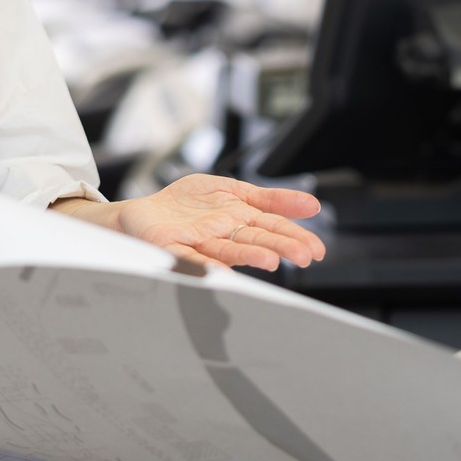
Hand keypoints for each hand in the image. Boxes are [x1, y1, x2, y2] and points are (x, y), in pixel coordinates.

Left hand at [101, 175, 326, 271]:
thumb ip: (271, 198)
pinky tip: (219, 270)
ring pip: (227, 251)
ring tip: (271, 261)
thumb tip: (311, 204)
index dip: (296, 238)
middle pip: (255, 241)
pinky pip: (189, 257)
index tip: (316, 250)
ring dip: (249, 257)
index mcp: (239, 222)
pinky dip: (203, 264)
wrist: (145, 211)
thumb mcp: (235, 190)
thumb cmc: (188, 205)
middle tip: (303, 257)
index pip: (273, 229)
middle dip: (280, 248)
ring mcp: (198, 243)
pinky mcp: (172, 248)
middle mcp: (222, 236)